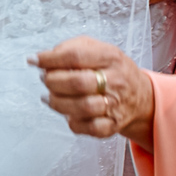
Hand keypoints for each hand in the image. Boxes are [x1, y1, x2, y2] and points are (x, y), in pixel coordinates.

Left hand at [33, 36, 154, 151]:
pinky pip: (88, 128)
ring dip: (58, 102)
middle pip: (78, 82)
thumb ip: (72, 48)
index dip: (50, 59)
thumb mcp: (98, 49)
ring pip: (82, 107)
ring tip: (51, 97)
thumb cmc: (113, 71)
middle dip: (53, 81)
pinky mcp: (112, 125)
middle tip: (46, 79)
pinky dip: (73, 122)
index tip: (35, 60)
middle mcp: (115, 80)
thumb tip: (45, 58)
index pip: (76, 56)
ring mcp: (115, 104)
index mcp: (111, 57)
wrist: (140, 95)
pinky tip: (69, 114)